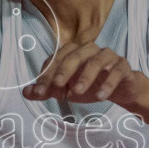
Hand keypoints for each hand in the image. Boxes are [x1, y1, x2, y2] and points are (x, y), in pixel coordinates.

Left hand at [24, 43, 144, 107]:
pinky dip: (108, 83)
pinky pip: (116, 71)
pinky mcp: (122, 66)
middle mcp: (90, 50)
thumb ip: (48, 90)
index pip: (57, 59)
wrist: (119, 91)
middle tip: (57, 86)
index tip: (39, 91)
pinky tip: (101, 96)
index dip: (46, 74)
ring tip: (78, 93)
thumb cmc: (90, 86)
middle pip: (75, 55)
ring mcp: (108, 56)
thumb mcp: (66, 90)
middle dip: (64, 70)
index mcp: (73, 53)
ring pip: (96, 61)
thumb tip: (26, 92)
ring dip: (86, 76)